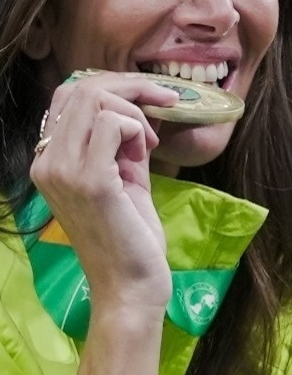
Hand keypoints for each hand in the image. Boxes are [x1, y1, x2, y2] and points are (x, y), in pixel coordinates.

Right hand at [30, 71, 182, 318]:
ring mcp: (63, 170)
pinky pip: (112, 123)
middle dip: (128, 86)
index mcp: (48, 162)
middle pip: (77, 88)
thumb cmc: (130, 242)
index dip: (112, 89)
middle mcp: (46, 163)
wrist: (130, 288)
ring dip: (134, 111)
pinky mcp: (90, 180)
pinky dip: (137, 129)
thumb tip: (136, 113)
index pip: (67, 97)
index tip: (150, 104)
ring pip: (93, 98)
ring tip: (149, 146)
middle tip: (163, 102)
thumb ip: (120, 147)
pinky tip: (146, 154)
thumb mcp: (123, 182)